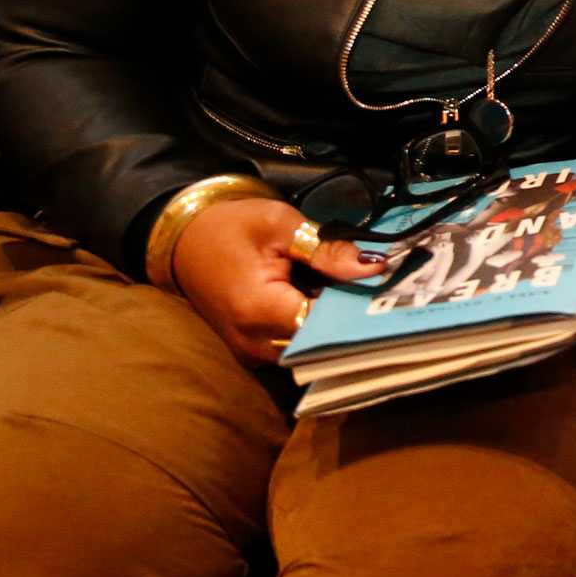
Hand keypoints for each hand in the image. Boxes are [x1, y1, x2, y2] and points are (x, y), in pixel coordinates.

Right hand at [171, 197, 371, 369]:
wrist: (183, 240)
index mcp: (258, 310)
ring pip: (311, 348)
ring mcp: (251, 352)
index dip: (359, 310)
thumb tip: (376, 267)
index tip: (392, 293)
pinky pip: (295, 345)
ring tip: (365, 295)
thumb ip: (327, 250)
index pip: (325, 326)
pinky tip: (337, 303)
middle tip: (387, 293)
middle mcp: (254, 343)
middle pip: (321, 342)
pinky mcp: (253, 350)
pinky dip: (317, 327)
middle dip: (353, 319)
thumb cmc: (230, 227)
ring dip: (335, 324)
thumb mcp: (280, 224)